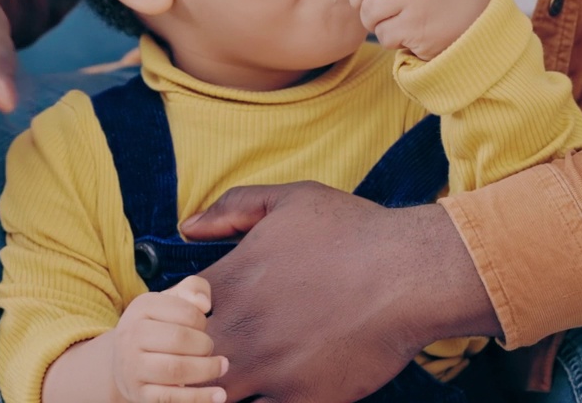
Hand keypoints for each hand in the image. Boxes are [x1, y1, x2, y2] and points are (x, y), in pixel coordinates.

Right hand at [113, 276, 227, 402]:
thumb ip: (193, 289)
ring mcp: (133, 367)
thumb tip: (204, 303)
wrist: (123, 362)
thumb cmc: (158, 326)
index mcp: (141, 307)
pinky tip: (219, 395)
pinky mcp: (140, 394)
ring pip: (176, 369)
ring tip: (221, 367)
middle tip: (209, 348)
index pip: (184, 311)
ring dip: (206, 370)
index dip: (201, 321)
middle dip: (204, 345)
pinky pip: (172, 398)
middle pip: (179, 339)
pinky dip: (199, 398)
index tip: (202, 327)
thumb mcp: (171, 301)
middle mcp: (132, 336)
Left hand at [180, 182, 500, 402]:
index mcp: (229, 283)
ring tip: (245, 373)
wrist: (412, 273)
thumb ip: (231, 209)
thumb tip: (187, 228)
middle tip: (212, 354)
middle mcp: (241, 330)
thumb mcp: (288, 200)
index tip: (196, 320)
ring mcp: (270, 370)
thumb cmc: (353, 232)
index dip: (176, 320)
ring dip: (218, 388)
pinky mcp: (305, 400)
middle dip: (188, 361)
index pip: (169, 315)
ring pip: (215, 394)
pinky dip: (264, 402)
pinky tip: (278, 388)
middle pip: (182, 363)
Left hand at [328, 0, 488, 59]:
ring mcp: (418, 0)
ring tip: (397, 23)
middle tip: (375, 10)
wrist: (481, 27)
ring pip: (370, 11)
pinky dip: (390, 40)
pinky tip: (409, 36)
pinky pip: (383, 34)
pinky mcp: (416, 27)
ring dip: (375, 23)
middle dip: (362, 1)